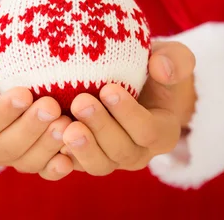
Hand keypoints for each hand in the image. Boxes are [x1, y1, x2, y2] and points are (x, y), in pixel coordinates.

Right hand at [0, 42, 73, 180]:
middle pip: (6, 147)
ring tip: (66, 123)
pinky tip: (70, 155)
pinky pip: (45, 171)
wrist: (3, 80)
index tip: (24, 94)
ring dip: (47, 145)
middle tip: (51, 107)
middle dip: (30, 128)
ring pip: (27, 162)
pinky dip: (57, 166)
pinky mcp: (35, 162)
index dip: (2, 112)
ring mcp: (12, 159)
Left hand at [60, 41, 196, 174]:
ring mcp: (110, 158)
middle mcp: (138, 152)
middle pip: (121, 151)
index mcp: (162, 132)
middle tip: (81, 102)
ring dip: (81, 148)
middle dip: (100, 128)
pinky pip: (73, 166)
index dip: (129, 114)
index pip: (149, 131)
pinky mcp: (85, 159)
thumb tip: (161, 67)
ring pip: (98, 165)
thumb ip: (176, 60)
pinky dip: (60, 157)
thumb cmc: (151, 67)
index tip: (109, 89)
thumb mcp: (172, 58)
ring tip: (64, 126)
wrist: (129, 82)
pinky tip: (47, 138)